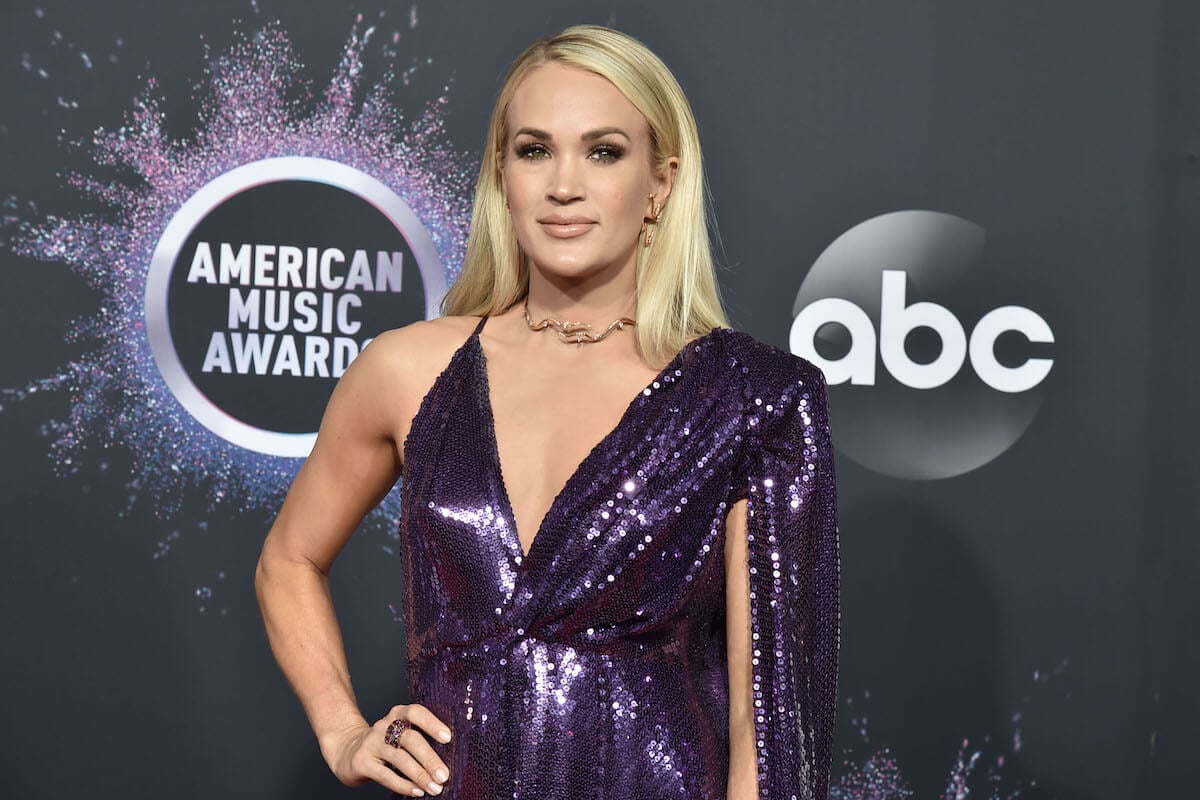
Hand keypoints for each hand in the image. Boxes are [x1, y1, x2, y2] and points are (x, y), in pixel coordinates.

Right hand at [325, 704, 453, 795]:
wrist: (348, 751)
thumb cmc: (384, 745)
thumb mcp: (399, 734)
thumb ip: (419, 740)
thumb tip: (448, 759)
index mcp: (397, 715)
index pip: (415, 712)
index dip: (432, 723)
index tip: (448, 738)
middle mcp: (383, 726)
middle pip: (410, 739)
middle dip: (430, 758)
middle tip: (444, 775)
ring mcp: (371, 743)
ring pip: (399, 758)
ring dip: (420, 774)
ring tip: (434, 787)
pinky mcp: (362, 762)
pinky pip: (386, 775)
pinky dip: (403, 784)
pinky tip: (417, 792)